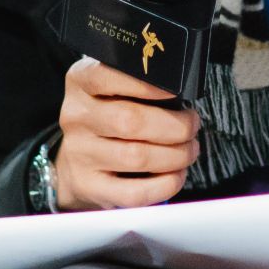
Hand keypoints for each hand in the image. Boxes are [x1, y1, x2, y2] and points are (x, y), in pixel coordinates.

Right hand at [53, 56, 201, 210]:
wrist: (78, 159)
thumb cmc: (110, 114)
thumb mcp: (115, 87)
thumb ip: (141, 82)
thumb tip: (183, 91)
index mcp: (81, 81)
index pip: (107, 76)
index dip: (147, 85)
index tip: (176, 90)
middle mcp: (76, 116)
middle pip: (130, 121)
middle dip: (175, 126)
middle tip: (192, 126)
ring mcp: (79, 153)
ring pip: (136, 157)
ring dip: (176, 155)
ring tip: (189, 150)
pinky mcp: (88, 186)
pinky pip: (134, 192)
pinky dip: (165, 184)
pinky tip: (175, 175)